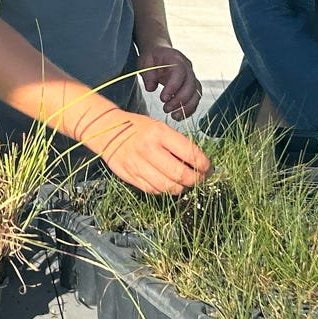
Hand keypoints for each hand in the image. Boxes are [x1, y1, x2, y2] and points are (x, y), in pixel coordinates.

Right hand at [82, 110, 210, 195]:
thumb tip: (200, 163)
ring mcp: (138, 165)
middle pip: (180, 174)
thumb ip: (178, 144)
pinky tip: (169, 185)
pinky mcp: (130, 176)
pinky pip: (154, 190)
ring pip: (168, 186)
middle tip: (201, 179)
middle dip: (196, 180)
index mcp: (159, 133)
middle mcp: (149, 149)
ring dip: (182, 188)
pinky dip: (165, 191)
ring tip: (186, 183)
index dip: (204, 165)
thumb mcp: (160, 127)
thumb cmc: (139, 128)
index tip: (209, 168)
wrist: (108, 131)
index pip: (189, 153)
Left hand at [136, 41, 202, 120]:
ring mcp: (191, 76)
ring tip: (174, 116)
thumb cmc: (152, 58)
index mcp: (175, 58)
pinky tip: (179, 116)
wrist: (161, 53)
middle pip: (191, 84)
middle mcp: (187, 67)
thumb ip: (147, 74)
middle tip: (166, 109)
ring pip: (196, 93)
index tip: (163, 98)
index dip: (173, 87)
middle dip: (180, 100)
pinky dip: (189, 109)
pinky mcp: (192, 86)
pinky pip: (195, 98)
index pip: (180, 72)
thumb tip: (151, 88)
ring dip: (187, 107)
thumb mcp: (144, 61)